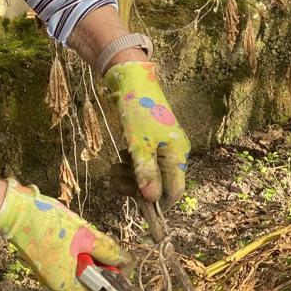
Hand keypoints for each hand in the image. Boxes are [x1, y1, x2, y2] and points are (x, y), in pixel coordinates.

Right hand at [0, 179, 127, 290]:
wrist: (14, 211)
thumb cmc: (47, 224)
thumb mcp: (85, 236)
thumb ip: (108, 251)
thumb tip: (126, 262)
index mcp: (66, 285)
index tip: (124, 279)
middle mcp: (57, 284)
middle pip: (90, 286)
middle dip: (105, 271)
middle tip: (114, 251)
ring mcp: (50, 273)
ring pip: (81, 273)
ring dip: (93, 260)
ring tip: (97, 240)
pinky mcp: (46, 262)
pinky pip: (70, 264)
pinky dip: (81, 255)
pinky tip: (83, 237)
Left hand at [105, 62, 190, 207]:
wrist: (133, 82)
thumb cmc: (139, 112)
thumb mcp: (140, 146)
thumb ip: (147, 173)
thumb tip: (152, 200)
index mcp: (177, 156)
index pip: (175, 192)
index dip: (158, 204)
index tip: (138, 207)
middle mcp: (175, 155)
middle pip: (161, 185)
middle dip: (138, 188)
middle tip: (117, 181)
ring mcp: (164, 149)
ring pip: (150, 175)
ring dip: (131, 177)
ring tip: (113, 169)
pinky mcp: (153, 143)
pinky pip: (144, 163)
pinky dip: (131, 165)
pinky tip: (119, 159)